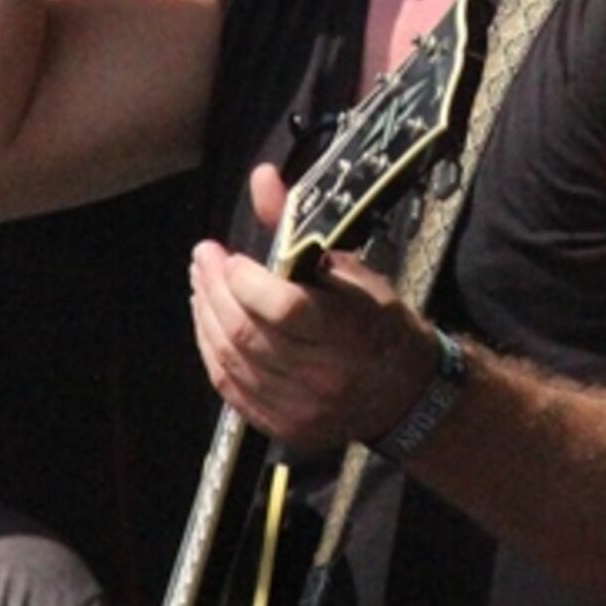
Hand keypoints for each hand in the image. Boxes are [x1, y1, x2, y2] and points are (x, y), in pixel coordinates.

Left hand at [188, 163, 437, 451]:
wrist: (404, 391)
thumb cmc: (377, 320)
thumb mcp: (351, 267)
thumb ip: (298, 226)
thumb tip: (261, 178)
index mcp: (352, 332)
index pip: (283, 307)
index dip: (243, 281)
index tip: (228, 255)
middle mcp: (327, 375)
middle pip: (247, 334)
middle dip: (214, 291)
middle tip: (203, 260)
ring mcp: (302, 408)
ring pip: (231, 361)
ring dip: (206, 318)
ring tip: (200, 285)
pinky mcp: (283, 427)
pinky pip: (230, 388)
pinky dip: (211, 351)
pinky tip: (208, 323)